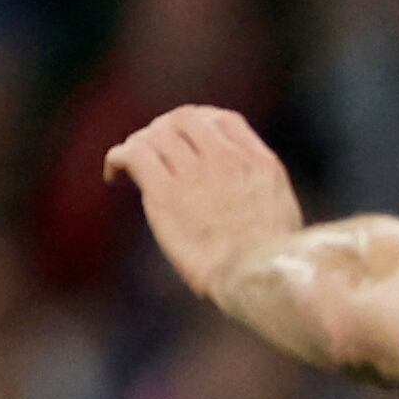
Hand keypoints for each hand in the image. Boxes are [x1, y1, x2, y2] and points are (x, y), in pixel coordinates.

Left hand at [104, 105, 303, 306]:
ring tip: (129, 168)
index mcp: (260, 164)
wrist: (260, 279)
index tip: (185, 143)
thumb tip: (242, 199)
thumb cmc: (276, 264)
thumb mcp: (284, 217)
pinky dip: (118, 160)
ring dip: (138, 145)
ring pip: (155, 134)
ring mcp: (196, 174)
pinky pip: (134, 156)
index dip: (198, 124)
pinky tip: (114, 177)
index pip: (223, 120)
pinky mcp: (166, 195)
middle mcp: (227, 160)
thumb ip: (262, 194)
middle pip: (184, 119)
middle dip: (162, 129)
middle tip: (150, 152)